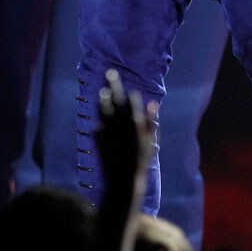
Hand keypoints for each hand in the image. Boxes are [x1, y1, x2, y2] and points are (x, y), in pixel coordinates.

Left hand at [96, 69, 155, 193]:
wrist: (123, 179)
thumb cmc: (140, 160)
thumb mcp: (150, 141)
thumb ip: (151, 121)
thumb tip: (153, 103)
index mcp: (135, 120)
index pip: (132, 99)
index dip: (131, 96)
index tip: (130, 93)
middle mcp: (121, 121)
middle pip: (117, 97)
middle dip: (114, 83)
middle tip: (110, 71)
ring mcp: (108, 127)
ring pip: (104, 107)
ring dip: (103, 98)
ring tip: (103, 91)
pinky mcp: (98, 135)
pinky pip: (99, 125)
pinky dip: (102, 126)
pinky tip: (106, 131)